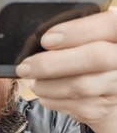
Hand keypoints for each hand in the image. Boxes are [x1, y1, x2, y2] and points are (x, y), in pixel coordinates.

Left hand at [16, 8, 116, 132]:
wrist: (107, 91)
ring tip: (33, 82)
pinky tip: (44, 94)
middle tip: (25, 67)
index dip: (77, 31)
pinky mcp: (104, 108)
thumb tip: (39, 39)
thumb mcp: (89, 38)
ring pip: (81, 85)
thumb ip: (74, 34)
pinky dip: (52, 100)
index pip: (109, 24)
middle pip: (95, 57)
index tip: (45, 39)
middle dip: (52, 62)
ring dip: (48, 85)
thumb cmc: (92, 56)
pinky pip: (74, 106)